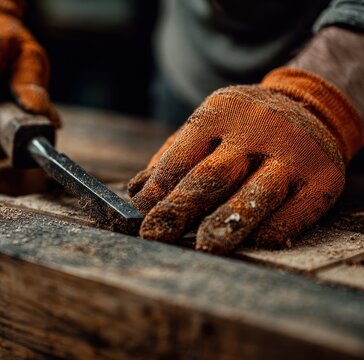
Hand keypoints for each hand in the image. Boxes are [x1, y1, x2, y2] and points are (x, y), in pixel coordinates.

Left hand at [129, 68, 362, 253]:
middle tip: (155, 235)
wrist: (309, 107)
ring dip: (226, 224)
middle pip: (212, 176)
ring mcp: (294, 154)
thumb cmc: (241, 127)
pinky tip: (250, 241)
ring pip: (254, 195)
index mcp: (220, 112)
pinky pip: (292, 214)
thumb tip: (135, 193)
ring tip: (205, 247)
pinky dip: (268, 231)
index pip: (181, 157)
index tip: (139, 217)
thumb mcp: (207, 127)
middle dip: (180, 209)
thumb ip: (172, 158)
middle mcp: (258, 129)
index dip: (157, 190)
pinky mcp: (323, 179)